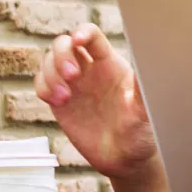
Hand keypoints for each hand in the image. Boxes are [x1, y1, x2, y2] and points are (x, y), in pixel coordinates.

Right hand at [33, 23, 157, 178]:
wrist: (125, 159)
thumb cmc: (141, 132)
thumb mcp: (144, 111)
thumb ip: (142, 88)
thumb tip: (150, 63)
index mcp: (111, 65)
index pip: (93, 37)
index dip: (83, 33)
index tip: (79, 40)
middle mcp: (90, 70)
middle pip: (65, 44)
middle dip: (62, 54)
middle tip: (72, 77)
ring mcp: (73, 85)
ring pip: (49, 62)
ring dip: (50, 74)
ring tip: (64, 98)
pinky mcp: (60, 101)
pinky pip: (42, 83)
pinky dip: (43, 87)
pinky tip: (57, 102)